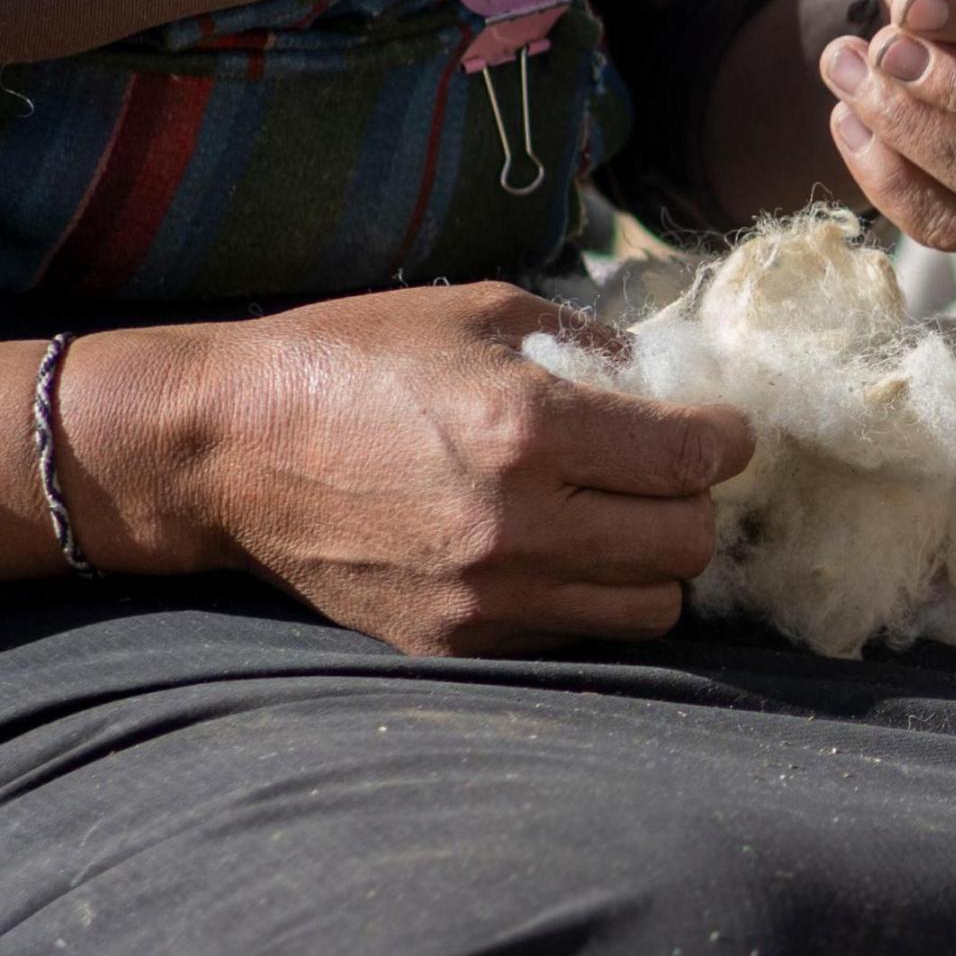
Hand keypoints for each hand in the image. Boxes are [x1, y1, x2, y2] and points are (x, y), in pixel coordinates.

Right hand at [94, 281, 755, 654]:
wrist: (228, 450)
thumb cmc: (354, 358)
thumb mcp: (482, 311)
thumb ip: (593, 345)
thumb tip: (676, 378)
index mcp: (531, 428)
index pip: (697, 459)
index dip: (726, 438)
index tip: (716, 427)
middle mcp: (519, 525)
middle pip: (688, 544)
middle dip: (695, 502)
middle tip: (665, 472)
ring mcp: (487, 598)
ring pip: (650, 611)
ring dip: (651, 563)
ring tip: (616, 519)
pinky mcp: (456, 644)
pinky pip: (576, 636)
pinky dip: (587, 598)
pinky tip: (555, 552)